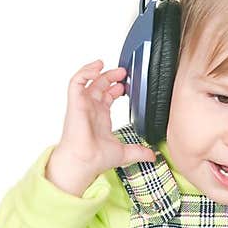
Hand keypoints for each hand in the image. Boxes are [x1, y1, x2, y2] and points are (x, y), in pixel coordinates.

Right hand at [47, 60, 156, 194]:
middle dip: (111, 76)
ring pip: (88, 80)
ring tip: (110, 66)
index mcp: (101, 117)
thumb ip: (139, 151)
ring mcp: (83, 104)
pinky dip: (85, 71)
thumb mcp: (125, 153)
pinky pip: (77, 81)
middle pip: (100, 85)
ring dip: (99, 71)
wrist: (85, 161)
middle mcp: (91, 109)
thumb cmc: (96, 158)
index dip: (117, 88)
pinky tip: (97, 67)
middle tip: (123, 72)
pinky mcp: (76, 101)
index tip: (127, 85)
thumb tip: (152, 156)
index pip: (107, 97)